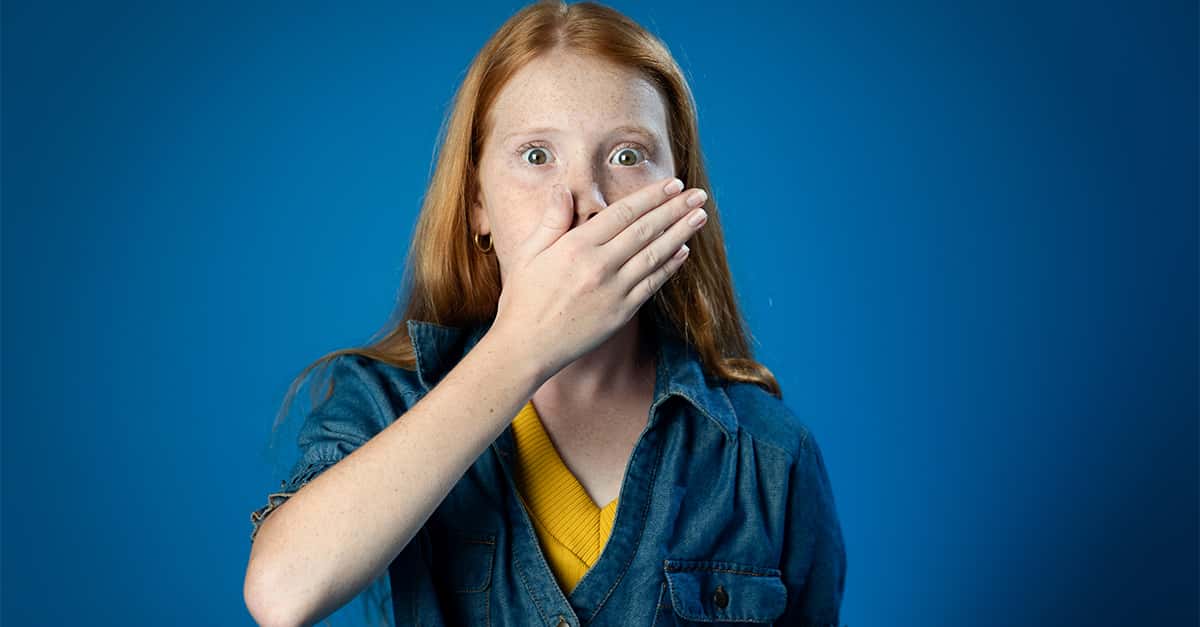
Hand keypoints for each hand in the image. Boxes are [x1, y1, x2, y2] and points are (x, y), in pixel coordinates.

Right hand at [488, 176, 707, 381]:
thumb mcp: (527, 254)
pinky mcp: (621, 313)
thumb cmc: (523, 299)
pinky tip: (683, 251)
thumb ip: (551, 222)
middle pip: (646, 230)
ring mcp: (613, 291)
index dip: (651, 197)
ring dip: (681, 233)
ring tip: (700, 217)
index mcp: (576, 247)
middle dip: (675, 210)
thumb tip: (564, 191)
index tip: (672, 184)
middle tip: (697, 195)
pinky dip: (670, 266)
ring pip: (655, 255)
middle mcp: (599, 266)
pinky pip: (652, 284)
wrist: (527, 348)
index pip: (623, 213)